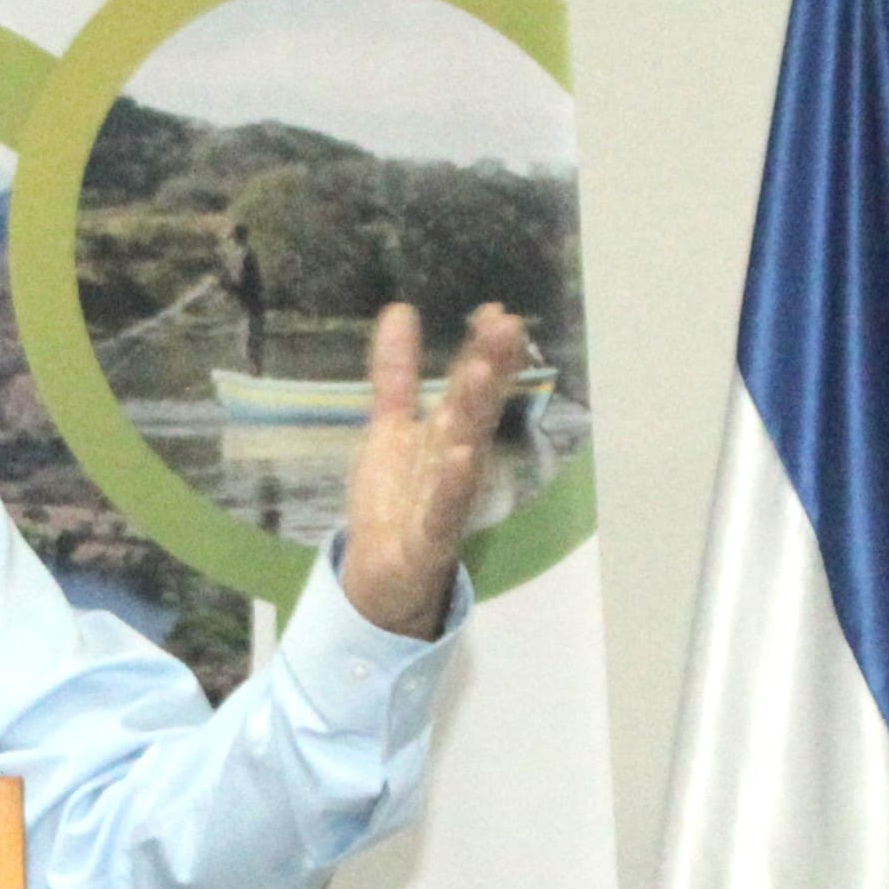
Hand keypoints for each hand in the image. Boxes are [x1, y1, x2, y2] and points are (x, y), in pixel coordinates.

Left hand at [337, 301, 526, 639]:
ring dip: (476, 414)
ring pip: (466, 452)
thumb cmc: (395, 500)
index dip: (481, 349)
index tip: (494, 311)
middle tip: (506, 325)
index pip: (469, 384)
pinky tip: (460, 454)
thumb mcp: (388, 428)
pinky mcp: (430, 538)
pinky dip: (452, 484)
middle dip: (490, 368)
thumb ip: (395, 375)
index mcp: (446, 433)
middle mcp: (454, 462)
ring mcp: (447, 500)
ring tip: (482, 372)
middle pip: (475, 410)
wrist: (382, 579)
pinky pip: (444, 509)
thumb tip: (399, 310)